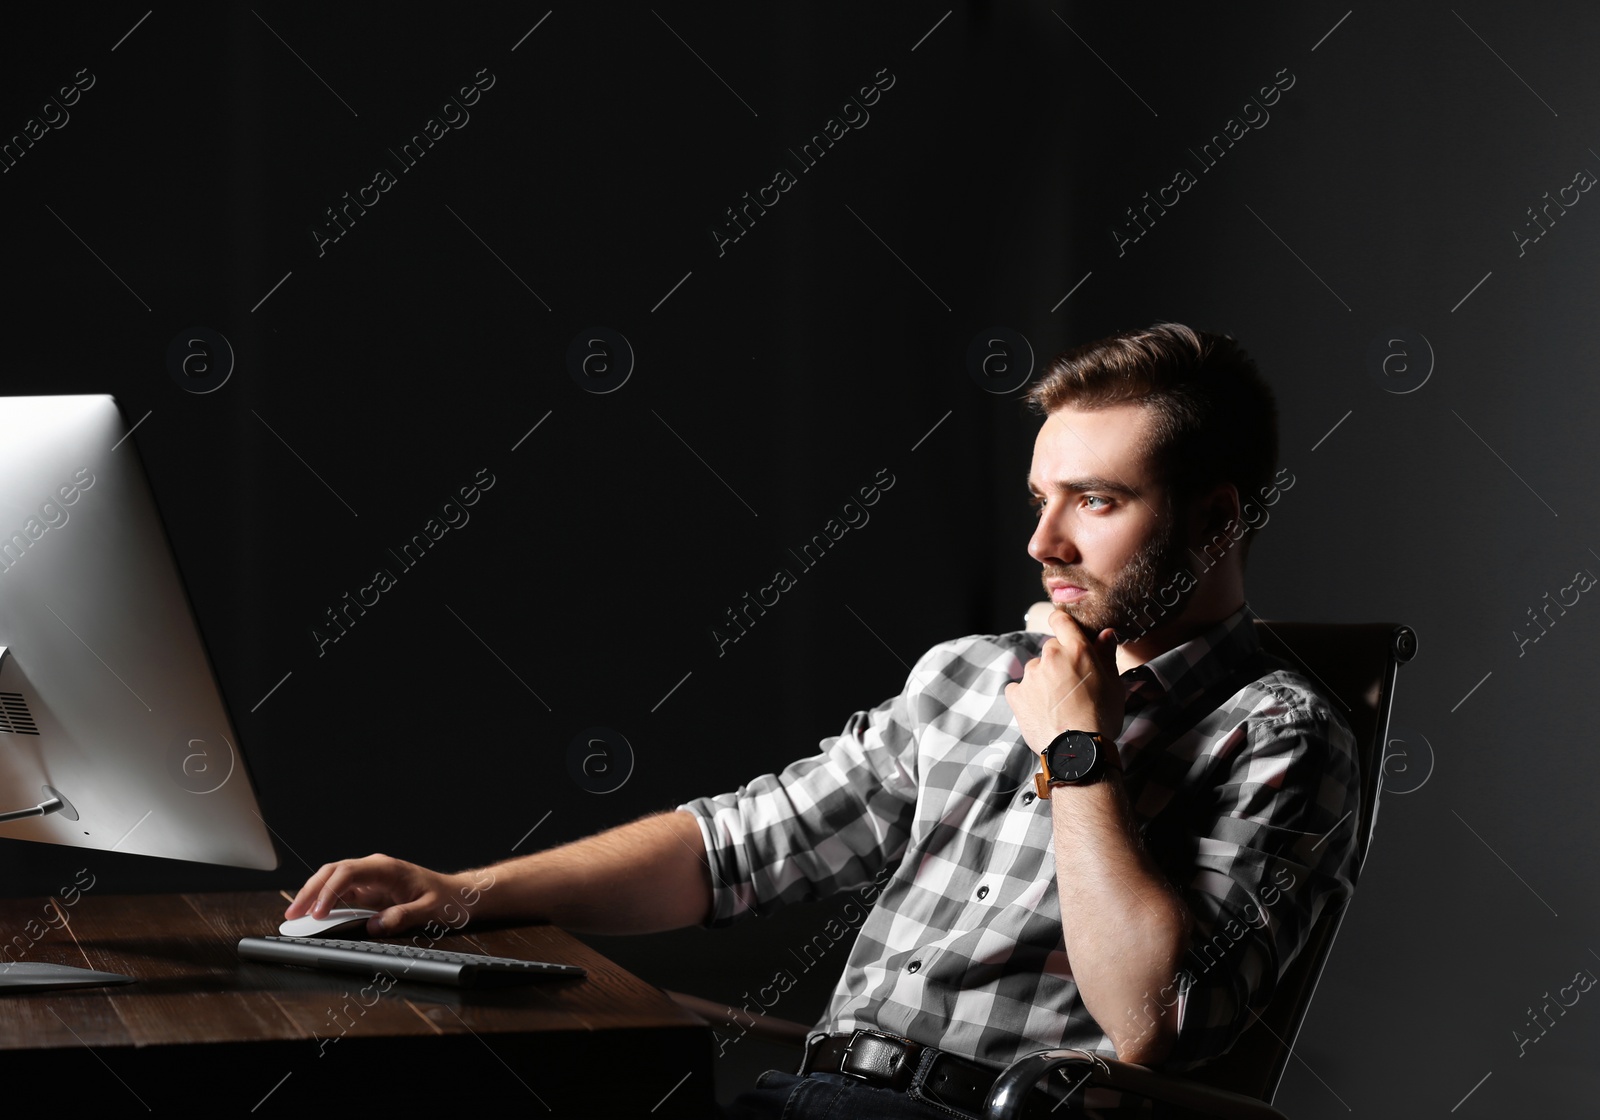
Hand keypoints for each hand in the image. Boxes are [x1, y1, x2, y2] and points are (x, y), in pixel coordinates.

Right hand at [284, 853, 492, 934]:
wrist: (457, 894)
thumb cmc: (446, 899)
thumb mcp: (430, 910)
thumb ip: (403, 916)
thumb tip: (374, 925)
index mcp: (387, 868)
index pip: (348, 873)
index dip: (329, 892)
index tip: (319, 913)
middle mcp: (374, 869)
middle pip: (333, 872)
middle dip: (310, 892)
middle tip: (292, 915)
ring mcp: (369, 878)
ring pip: (331, 880)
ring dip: (312, 896)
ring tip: (294, 917)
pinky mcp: (368, 890)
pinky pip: (340, 893)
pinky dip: (324, 903)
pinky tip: (313, 917)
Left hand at [1003, 608, 1124, 757]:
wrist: (1077, 751)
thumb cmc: (1102, 717)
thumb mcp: (1113, 684)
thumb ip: (1106, 654)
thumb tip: (1107, 633)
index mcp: (1076, 649)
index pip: (1061, 620)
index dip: (1062, 624)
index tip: (1066, 634)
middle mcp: (1050, 656)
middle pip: (1051, 649)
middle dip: (1059, 661)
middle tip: (1071, 685)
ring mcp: (1031, 675)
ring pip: (1035, 669)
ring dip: (1043, 680)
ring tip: (1058, 704)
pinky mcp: (1016, 694)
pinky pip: (1018, 688)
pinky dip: (1026, 696)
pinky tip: (1040, 710)